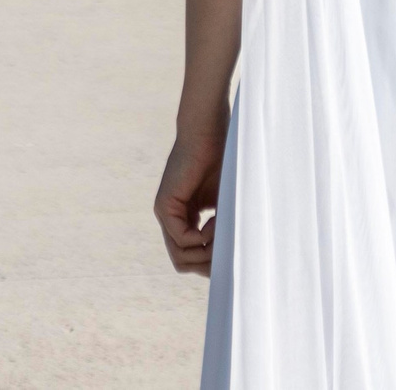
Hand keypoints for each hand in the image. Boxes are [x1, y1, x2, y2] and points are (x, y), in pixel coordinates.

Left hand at [153, 127, 225, 276]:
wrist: (208, 132)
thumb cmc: (223, 161)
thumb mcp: (226, 203)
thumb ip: (223, 227)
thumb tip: (231, 259)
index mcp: (186, 218)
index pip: (191, 256)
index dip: (210, 264)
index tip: (231, 258)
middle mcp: (171, 219)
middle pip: (183, 262)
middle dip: (207, 265)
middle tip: (228, 254)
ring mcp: (165, 214)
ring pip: (180, 256)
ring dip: (205, 253)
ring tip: (223, 237)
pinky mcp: (164, 206)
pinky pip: (181, 238)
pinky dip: (201, 237)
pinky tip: (215, 221)